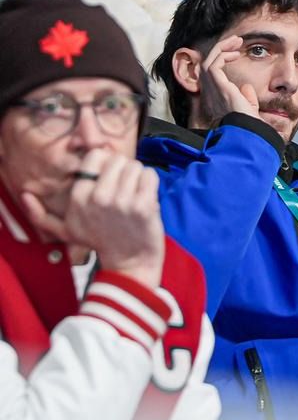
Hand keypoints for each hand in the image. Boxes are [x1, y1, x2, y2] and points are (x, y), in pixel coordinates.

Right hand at [22, 149, 164, 287]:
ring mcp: (122, 201)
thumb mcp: (66, 231)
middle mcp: (98, 197)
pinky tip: (146, 197)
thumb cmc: (99, 242)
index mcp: (79, 197)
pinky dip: (151, 182)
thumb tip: (25, 196)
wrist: (129, 263)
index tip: (110, 178)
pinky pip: (150, 175)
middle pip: (118, 159)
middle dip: (124, 170)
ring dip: (138, 177)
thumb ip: (42, 215)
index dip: (106, 163)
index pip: (96, 156)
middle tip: (124, 188)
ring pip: (135, 166)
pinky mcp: (143, 205)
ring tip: (134, 194)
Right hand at [199, 35, 260, 123]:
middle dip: (220, 49)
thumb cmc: (249, 125)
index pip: (212, 73)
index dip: (221, 60)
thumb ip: (246, 99)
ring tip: (236, 41)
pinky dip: (222, 54)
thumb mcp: (247, 110)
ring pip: (207, 61)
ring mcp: (212, 89)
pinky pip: (213, 64)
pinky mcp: (217, 86)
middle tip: (236, 41)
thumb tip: (247, 88)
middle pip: (207, 64)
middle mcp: (210, 92)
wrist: (247, 132)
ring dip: (221, 48)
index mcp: (216, 97)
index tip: (236, 53)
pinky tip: (235, 52)